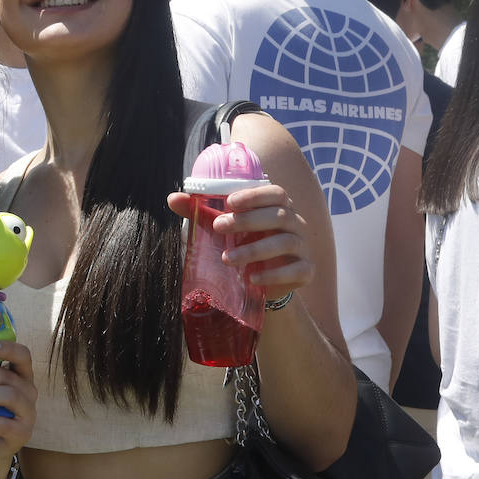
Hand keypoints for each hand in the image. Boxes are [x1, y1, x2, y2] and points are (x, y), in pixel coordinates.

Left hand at [168, 183, 316, 294]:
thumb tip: (172, 198)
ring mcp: (303, 247)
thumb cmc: (242, 247)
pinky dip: (274, 274)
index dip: (255, 195)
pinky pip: (296, 270)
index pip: (275, 193)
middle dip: (247, 221)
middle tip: (219, 227)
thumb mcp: (222, 230)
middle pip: (279, 215)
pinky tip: (252, 278)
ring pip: (285, 242)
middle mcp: (295, 224)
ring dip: (254, 250)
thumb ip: (201, 213)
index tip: (230, 202)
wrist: (260, 285)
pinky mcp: (306, 271)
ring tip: (226, 259)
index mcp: (278, 208)